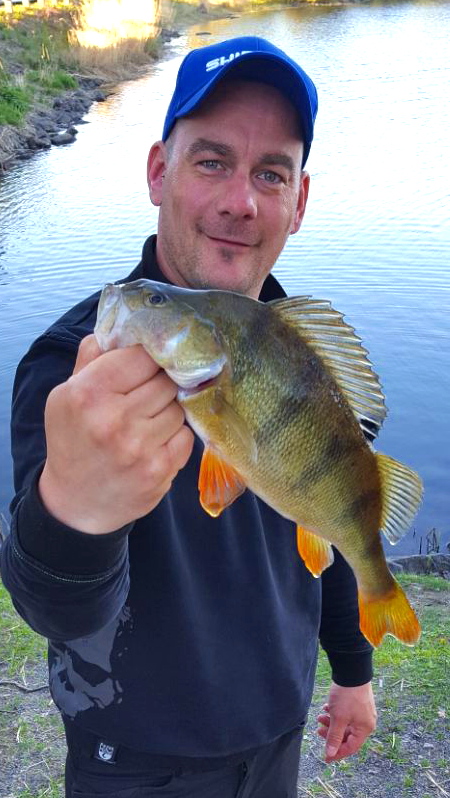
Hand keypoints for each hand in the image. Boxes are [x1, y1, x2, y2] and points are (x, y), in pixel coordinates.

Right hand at [39, 335, 193, 533]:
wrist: (76, 502)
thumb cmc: (73, 441)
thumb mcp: (66, 396)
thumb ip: (93, 359)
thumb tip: (124, 328)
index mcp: (88, 393)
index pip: (143, 355)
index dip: (150, 358)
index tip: (150, 362)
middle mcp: (114, 419)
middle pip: (166, 380)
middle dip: (161, 384)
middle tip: (149, 393)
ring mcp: (139, 447)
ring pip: (178, 407)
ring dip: (169, 411)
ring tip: (148, 421)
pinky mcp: (159, 470)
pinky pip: (186, 436)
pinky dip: (175, 436)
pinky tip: (155, 442)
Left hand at [317, 681, 376, 761]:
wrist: (351, 671)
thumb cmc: (347, 696)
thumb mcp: (338, 718)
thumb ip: (334, 737)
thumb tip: (330, 753)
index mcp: (364, 728)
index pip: (351, 747)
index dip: (338, 753)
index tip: (325, 757)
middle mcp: (366, 721)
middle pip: (347, 735)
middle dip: (331, 734)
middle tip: (318, 730)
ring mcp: (362, 711)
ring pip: (345, 723)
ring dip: (331, 722)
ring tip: (320, 716)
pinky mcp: (357, 702)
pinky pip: (345, 714)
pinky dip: (335, 713)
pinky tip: (326, 707)